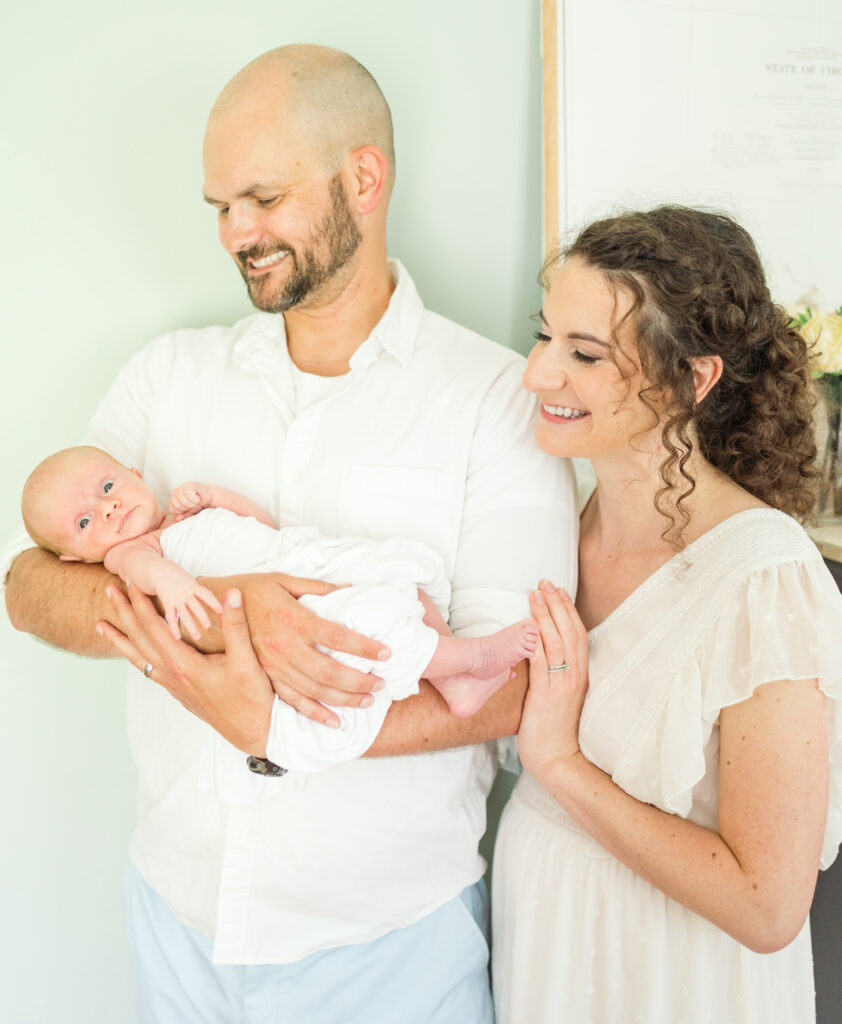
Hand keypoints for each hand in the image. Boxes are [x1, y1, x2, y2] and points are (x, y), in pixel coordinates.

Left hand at [97, 585, 273, 754]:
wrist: (255, 732)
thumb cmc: (252, 698)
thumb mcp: (246, 660)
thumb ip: (235, 625)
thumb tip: (231, 593)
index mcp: (183, 665)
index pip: (154, 628)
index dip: (141, 604)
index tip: (131, 583)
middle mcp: (172, 676)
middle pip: (140, 640)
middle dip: (124, 614)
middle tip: (110, 591)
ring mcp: (174, 687)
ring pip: (139, 658)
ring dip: (121, 639)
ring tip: (101, 626)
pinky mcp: (180, 693)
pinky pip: (149, 670)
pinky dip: (136, 657)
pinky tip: (134, 655)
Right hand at [155, 561, 222, 641]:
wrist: (160, 571)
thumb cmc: (182, 579)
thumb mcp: (193, 582)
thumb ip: (202, 593)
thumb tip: (224, 600)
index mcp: (194, 586)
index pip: (204, 594)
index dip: (212, 602)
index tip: (221, 611)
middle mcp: (185, 593)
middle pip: (194, 605)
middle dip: (201, 615)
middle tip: (208, 626)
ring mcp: (175, 599)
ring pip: (183, 613)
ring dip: (190, 626)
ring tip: (198, 637)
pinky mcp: (167, 604)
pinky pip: (171, 617)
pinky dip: (174, 627)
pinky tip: (178, 638)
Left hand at [168, 482, 209, 516]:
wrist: (210, 497)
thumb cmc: (199, 504)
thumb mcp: (190, 512)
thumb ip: (183, 515)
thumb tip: (177, 518)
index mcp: (174, 499)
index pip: (171, 509)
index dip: (180, 512)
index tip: (187, 509)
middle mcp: (176, 492)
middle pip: (176, 505)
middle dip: (186, 508)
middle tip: (192, 505)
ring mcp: (181, 488)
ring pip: (182, 501)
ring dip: (191, 504)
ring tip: (195, 501)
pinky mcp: (188, 485)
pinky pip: (188, 496)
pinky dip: (195, 499)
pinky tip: (197, 497)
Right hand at [234, 574, 390, 727]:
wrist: (211, 608)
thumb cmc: (253, 591)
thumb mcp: (285, 581)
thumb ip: (319, 588)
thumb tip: (351, 589)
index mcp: (294, 619)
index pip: (338, 637)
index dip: (364, 647)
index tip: (386, 653)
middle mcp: (285, 647)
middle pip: (329, 671)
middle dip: (359, 681)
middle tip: (381, 683)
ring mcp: (274, 666)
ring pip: (314, 690)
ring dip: (344, 699)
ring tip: (368, 700)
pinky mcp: (266, 678)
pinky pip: (292, 701)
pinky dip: (314, 714)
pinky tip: (334, 721)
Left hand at [517, 580, 589, 777]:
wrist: (557, 758)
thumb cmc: (553, 728)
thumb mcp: (558, 695)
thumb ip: (553, 674)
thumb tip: (539, 653)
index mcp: (580, 675)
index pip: (578, 635)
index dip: (569, 611)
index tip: (559, 591)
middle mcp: (575, 676)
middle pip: (570, 631)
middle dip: (557, 605)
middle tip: (546, 583)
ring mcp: (563, 685)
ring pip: (557, 642)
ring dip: (545, 616)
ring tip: (535, 595)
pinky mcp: (547, 696)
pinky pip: (542, 663)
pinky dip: (536, 642)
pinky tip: (527, 627)